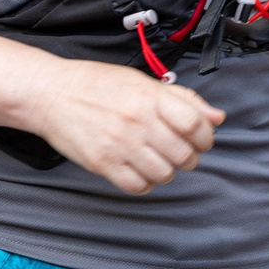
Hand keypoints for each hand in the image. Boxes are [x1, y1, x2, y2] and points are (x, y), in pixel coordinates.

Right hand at [27, 58, 223, 194]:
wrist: (52, 93)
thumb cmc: (97, 84)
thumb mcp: (142, 81)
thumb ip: (183, 99)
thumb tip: (217, 117)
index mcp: (150, 97)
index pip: (195, 125)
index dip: (206, 136)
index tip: (201, 139)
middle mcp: (138, 121)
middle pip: (183, 154)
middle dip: (189, 157)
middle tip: (179, 151)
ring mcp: (120, 144)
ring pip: (164, 174)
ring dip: (167, 170)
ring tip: (156, 159)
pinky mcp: (103, 163)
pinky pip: (138, 186)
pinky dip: (144, 182)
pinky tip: (138, 169)